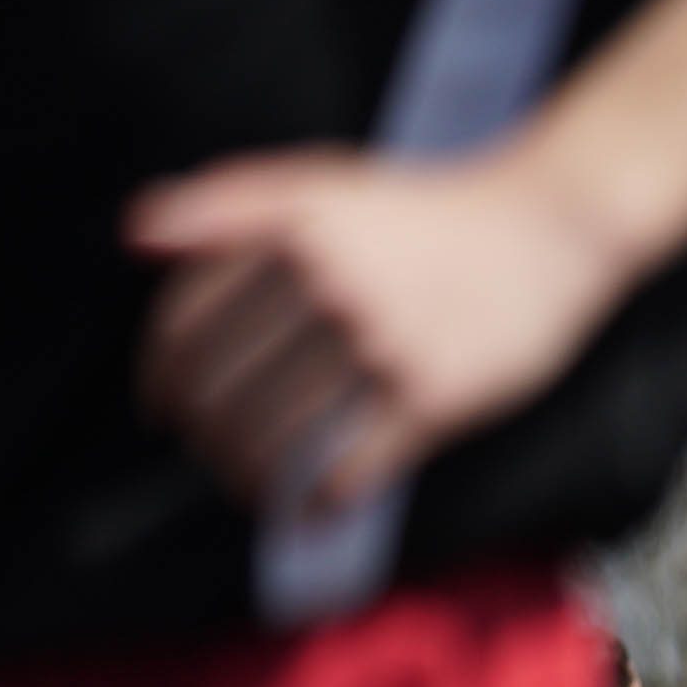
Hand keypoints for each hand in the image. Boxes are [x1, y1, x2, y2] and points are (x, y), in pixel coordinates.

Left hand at [128, 147, 642, 512]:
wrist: (551, 226)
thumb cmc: (433, 210)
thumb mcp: (326, 179)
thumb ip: (230, 200)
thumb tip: (135, 235)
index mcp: (292, 230)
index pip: (189, 321)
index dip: (161, 378)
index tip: (162, 411)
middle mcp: (329, 283)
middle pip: (225, 389)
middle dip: (206, 437)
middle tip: (213, 457)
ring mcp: (383, 343)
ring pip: (279, 436)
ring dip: (252, 478)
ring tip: (255, 490)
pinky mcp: (433, 395)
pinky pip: (350, 467)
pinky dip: (318, 499)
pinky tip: (312, 507)